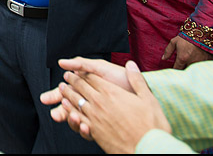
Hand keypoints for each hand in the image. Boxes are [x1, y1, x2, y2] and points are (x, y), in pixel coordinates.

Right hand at [40, 56, 131, 123]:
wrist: (140, 91)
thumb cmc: (120, 77)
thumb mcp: (100, 67)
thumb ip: (81, 64)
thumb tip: (62, 62)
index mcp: (84, 87)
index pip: (65, 93)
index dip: (54, 96)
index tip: (45, 100)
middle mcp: (88, 101)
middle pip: (68, 108)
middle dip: (60, 112)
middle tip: (55, 115)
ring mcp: (95, 114)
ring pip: (77, 120)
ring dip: (72, 120)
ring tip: (75, 118)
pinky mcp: (103, 125)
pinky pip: (90, 130)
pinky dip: (86, 129)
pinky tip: (87, 125)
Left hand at [56, 61, 170, 152]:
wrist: (147, 149)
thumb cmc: (151, 126)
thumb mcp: (148, 99)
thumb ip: (137, 80)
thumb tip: (131, 64)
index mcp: (111, 93)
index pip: (92, 78)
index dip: (84, 73)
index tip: (78, 69)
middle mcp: (100, 103)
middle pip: (81, 88)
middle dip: (72, 80)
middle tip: (66, 76)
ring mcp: (95, 118)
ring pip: (76, 101)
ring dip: (68, 94)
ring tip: (62, 89)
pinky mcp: (94, 131)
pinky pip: (78, 118)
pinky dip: (71, 110)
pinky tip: (68, 108)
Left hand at [162, 35, 212, 69]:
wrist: (201, 32)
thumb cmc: (186, 37)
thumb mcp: (174, 42)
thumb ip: (168, 51)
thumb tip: (163, 59)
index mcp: (182, 58)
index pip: (177, 69)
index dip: (175, 70)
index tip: (174, 68)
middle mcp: (191, 63)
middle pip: (186, 71)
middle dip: (183, 70)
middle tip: (182, 65)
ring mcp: (200, 62)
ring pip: (194, 70)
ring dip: (191, 69)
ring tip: (190, 65)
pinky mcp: (208, 61)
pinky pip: (203, 67)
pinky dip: (200, 66)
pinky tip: (198, 62)